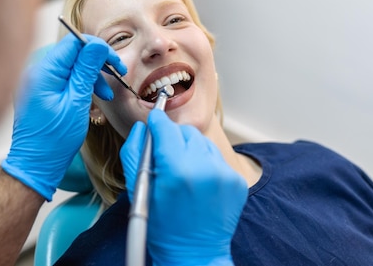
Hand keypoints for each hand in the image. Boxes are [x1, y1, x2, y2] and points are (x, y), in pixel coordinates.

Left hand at [2, 34, 124, 200]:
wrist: (36, 164)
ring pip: (71, 65)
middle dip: (97, 62)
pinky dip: (81, 83)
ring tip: (106, 94)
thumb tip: (97, 46)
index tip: (115, 61)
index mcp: (44, 72)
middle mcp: (37, 72)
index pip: (74, 43)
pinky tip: (93, 97)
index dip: (98, 48)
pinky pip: (64, 77)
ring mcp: (37, 81)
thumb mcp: (77, 102)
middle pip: (73, 52)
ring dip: (91, 75)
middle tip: (117, 74)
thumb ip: (86, 71)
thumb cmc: (54, 140)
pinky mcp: (41, 90)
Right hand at [121, 110, 247, 265]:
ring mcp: (225, 174)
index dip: (157, 123)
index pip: (166, 128)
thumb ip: (135, 153)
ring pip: (203, 142)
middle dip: (173, 138)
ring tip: (183, 173)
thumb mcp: (138, 191)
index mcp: (176, 170)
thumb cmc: (161, 227)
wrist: (194, 255)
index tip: (153, 121)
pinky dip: (206, 164)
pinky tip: (198, 183)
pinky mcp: (237, 181)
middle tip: (166, 156)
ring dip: (190, 150)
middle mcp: (205, 168)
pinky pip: (217, 159)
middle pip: (186, 132)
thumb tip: (143, 128)